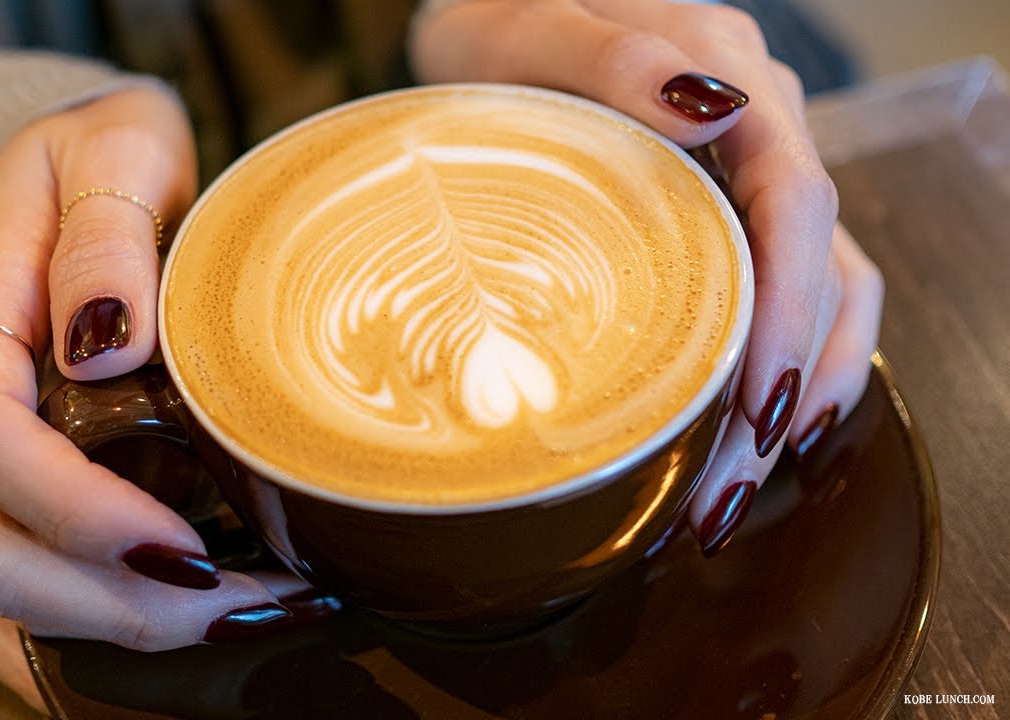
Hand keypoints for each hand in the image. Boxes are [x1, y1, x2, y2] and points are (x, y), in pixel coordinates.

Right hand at [0, 86, 313, 708]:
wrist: (81, 174)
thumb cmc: (108, 157)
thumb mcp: (116, 148)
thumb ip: (108, 228)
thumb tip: (106, 340)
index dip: (73, 507)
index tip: (182, 540)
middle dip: (114, 601)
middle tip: (247, 601)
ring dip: (114, 630)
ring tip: (240, 616)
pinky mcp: (9, 490)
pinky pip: (18, 599)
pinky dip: (93, 635)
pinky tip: (187, 628)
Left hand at [411, 0, 883, 553]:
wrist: (495, 18)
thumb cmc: (500, 24)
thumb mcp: (533, 29)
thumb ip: (612, 57)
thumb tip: (706, 110)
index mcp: (723, 76)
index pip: (797, 198)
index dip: (790, 310)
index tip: (754, 405)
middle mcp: (758, 129)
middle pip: (816, 269)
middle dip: (779, 392)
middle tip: (718, 492)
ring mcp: (747, 175)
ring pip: (821, 294)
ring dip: (787, 401)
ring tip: (727, 494)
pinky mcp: (724, 213)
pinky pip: (786, 293)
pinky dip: (783, 370)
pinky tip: (753, 436)